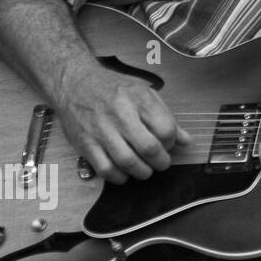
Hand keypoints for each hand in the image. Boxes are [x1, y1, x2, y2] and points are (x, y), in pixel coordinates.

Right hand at [55, 60, 190, 182]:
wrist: (74, 83)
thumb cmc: (114, 89)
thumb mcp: (144, 94)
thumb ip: (166, 117)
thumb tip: (186, 141)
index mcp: (139, 100)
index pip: (165, 129)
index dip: (171, 143)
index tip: (168, 145)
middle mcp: (121, 115)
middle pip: (149, 148)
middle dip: (161, 162)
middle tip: (161, 163)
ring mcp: (101, 131)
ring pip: (128, 162)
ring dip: (142, 172)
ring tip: (145, 170)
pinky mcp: (85, 144)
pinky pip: (105, 169)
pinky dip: (118, 177)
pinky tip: (124, 173)